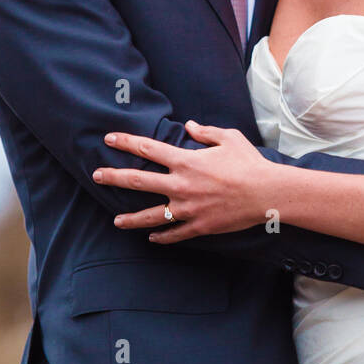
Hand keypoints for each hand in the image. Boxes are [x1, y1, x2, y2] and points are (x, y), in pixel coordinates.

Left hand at [92, 121, 275, 240]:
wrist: (267, 193)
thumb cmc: (249, 163)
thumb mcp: (229, 138)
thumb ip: (206, 132)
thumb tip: (190, 126)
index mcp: (186, 161)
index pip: (147, 149)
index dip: (126, 141)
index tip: (109, 138)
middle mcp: (181, 185)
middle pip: (138, 181)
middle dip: (114, 177)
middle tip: (96, 176)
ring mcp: (188, 208)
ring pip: (150, 215)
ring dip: (130, 218)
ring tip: (115, 221)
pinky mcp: (199, 226)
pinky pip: (174, 233)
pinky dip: (162, 236)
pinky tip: (152, 237)